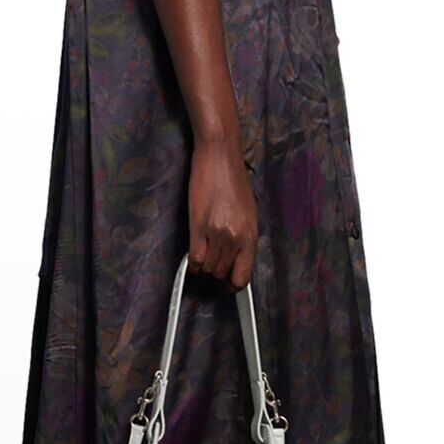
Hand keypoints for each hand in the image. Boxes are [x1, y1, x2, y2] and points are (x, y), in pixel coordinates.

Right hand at [187, 135, 256, 288]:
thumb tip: (236, 258)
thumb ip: (243, 237)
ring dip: (204, 266)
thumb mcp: (249, 212)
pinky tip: (193, 258)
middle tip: (213, 263)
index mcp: (251, 234)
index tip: (227, 285)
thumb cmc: (234, 181)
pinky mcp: (197, 225)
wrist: (219, 157)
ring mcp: (215, 233)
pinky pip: (194, 258)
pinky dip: (193, 263)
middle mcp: (235, 237)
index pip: (243, 276)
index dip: (233, 285)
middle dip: (216, 272)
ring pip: (208, 267)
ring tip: (203, 255)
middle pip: (222, 273)